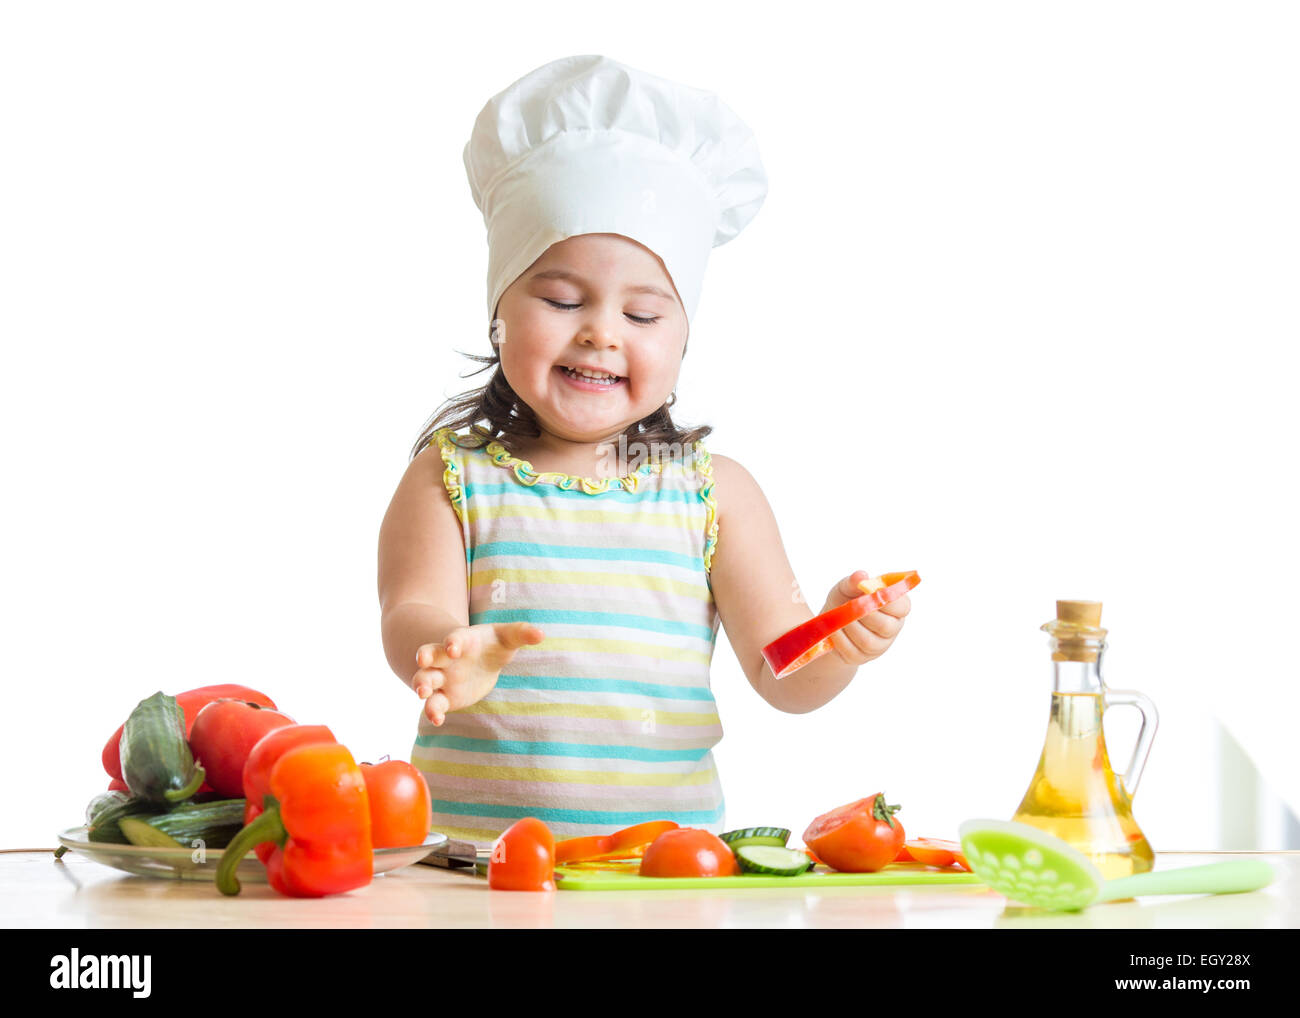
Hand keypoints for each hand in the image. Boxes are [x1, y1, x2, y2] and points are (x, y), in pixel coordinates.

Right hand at [413, 621, 545, 725]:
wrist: (480, 662)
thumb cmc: (494, 645)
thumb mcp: (508, 638)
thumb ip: (522, 633)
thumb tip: (541, 634)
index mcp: (462, 640)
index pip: (455, 638)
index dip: (453, 641)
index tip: (453, 648)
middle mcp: (446, 659)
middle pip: (429, 655)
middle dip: (424, 657)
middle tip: (422, 661)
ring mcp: (442, 678)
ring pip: (425, 680)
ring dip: (421, 685)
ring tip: (423, 693)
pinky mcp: (444, 698)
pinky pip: (434, 704)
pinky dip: (432, 712)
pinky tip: (437, 720)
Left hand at [822, 570, 910, 667]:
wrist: (829, 622)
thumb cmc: (845, 600)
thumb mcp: (847, 587)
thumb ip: (854, 581)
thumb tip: (861, 576)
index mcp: (897, 607)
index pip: (903, 607)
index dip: (886, 601)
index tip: (868, 593)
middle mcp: (892, 628)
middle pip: (886, 626)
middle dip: (864, 615)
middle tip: (849, 605)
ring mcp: (879, 646)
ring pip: (868, 641)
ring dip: (850, 627)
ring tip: (839, 616)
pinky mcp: (862, 657)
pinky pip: (852, 651)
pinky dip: (840, 639)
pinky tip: (834, 629)